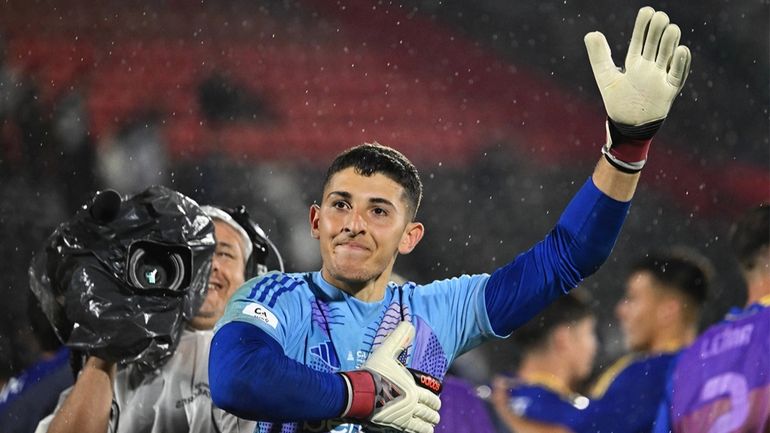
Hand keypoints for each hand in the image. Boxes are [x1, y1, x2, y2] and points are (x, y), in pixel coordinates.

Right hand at [340, 321, 440, 432]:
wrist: (358, 393)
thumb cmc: (373, 373)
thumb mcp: (385, 352)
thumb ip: (398, 338)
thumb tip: (408, 323)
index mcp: (413, 390)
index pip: (432, 399)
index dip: (435, 402)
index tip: (436, 404)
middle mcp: (411, 405)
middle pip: (429, 414)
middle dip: (433, 415)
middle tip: (433, 416)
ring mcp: (403, 417)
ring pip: (423, 426)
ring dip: (427, 425)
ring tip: (429, 427)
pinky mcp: (394, 426)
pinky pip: (411, 432)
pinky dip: (418, 432)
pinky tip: (419, 432)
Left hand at [585, 6, 690, 125]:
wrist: (628, 126)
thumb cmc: (618, 103)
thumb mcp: (606, 77)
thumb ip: (599, 56)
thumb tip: (591, 33)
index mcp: (635, 63)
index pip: (640, 40)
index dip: (643, 26)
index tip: (647, 11)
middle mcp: (650, 68)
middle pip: (655, 45)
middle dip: (657, 31)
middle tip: (659, 16)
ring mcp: (660, 78)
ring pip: (667, 56)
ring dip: (670, 43)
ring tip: (671, 28)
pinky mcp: (669, 91)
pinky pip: (677, 75)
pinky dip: (679, 64)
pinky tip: (681, 50)